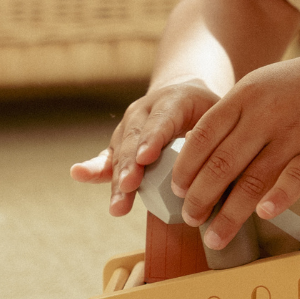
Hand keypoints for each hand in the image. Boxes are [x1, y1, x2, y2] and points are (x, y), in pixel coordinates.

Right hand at [70, 80, 219, 216]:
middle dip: (131, 164)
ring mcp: (130, 126)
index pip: (162, 120)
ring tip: (119, 203)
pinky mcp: (120, 143)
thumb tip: (217, 163)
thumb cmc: (209, 110)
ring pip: (121, 152)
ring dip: (118, 179)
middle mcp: (146, 110)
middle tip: (130, 184)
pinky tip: (79, 174)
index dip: (153, 139)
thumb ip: (219, 135)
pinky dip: (95, 169)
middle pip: (136, 139)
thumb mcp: (220, 113)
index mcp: (173, 100)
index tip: (146, 158)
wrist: (185, 94)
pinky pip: (107, 157)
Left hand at [171, 51, 299, 249]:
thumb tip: (198, 156)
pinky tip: (263, 216)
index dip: (185, 168)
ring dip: (230, 214)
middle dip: (201, 198)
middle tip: (191, 220)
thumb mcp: (260, 87)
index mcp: (245, 96)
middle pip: (222, 163)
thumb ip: (233, 117)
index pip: (203, 136)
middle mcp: (266, 114)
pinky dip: (278, 198)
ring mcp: (295, 131)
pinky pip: (296, 178)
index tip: (177, 191)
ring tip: (215, 238)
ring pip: (254, 179)